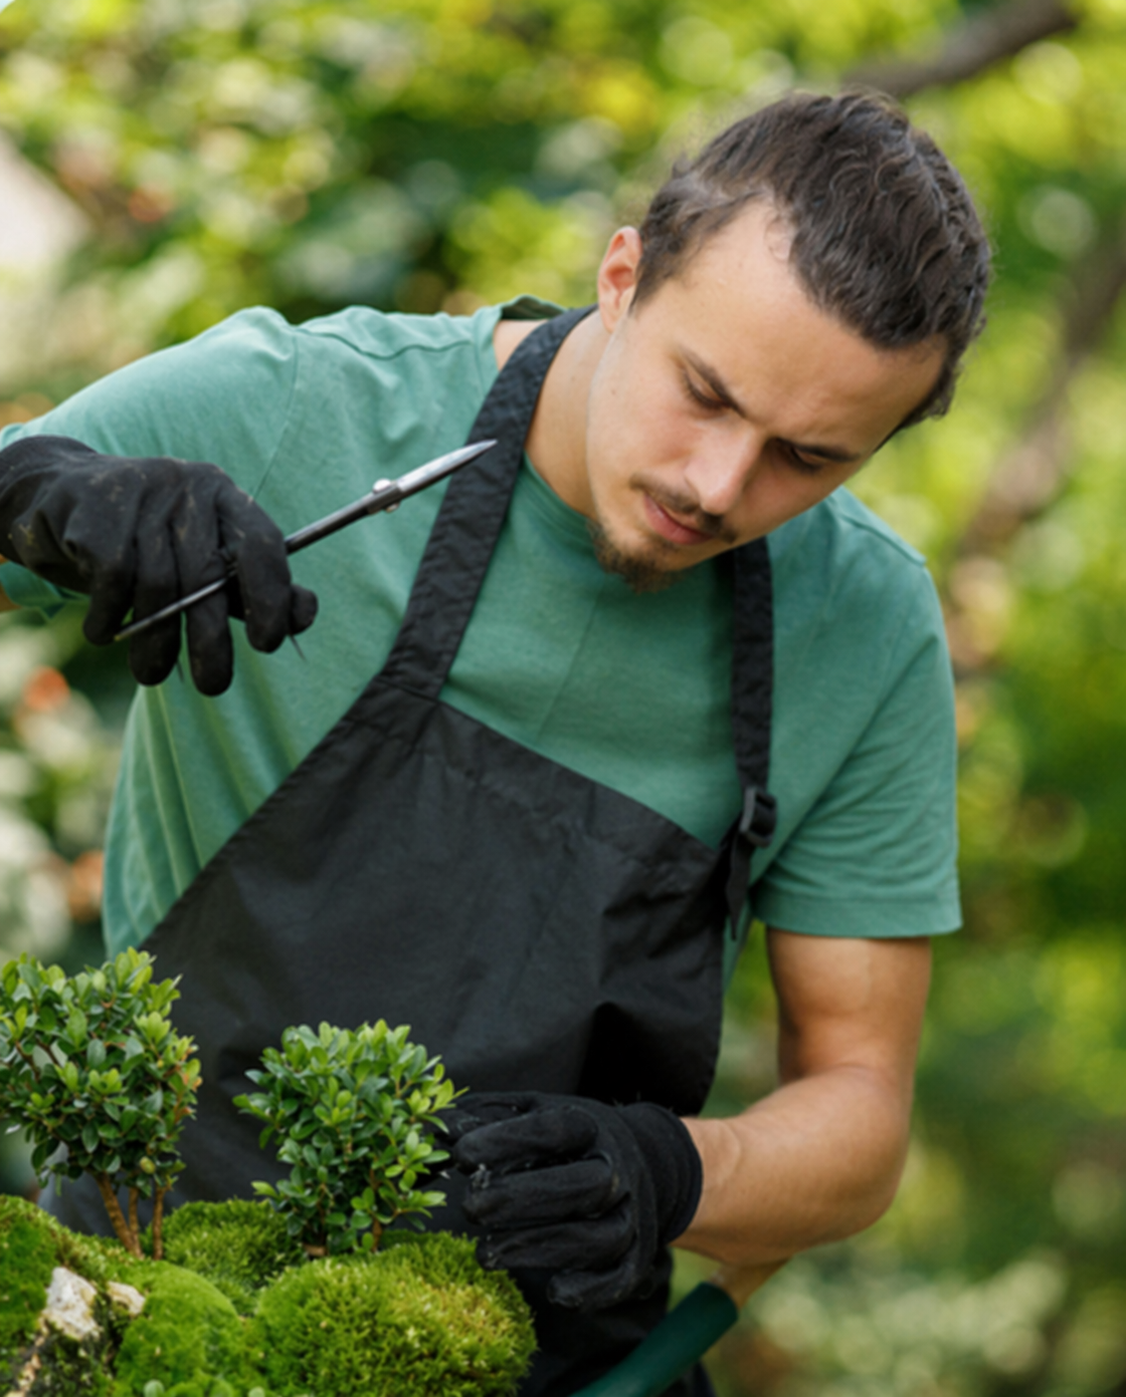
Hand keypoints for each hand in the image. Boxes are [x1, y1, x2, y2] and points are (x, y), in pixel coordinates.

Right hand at [0, 435, 316, 694]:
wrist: (62, 494)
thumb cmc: (152, 539)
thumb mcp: (206, 557)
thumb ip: (254, 587)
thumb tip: (304, 615)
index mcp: (225, 498)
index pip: (262, 544)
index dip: (272, 597)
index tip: (267, 644)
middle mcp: (188, 489)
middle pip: (207, 576)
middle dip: (212, 641)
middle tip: (213, 685)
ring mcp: (140, 496)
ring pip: (157, 585)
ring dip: (155, 642)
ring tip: (151, 673)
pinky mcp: (96, 514)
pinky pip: (113, 582)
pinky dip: (111, 619)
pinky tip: (106, 631)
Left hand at [443, 1091, 701, 1310]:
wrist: (646, 1161)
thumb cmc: (571, 1138)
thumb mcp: (536, 1111)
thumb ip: (490, 1117)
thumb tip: (439, 1127)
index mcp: (590, 1125)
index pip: (554, 1130)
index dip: (507, 1140)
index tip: (461, 1154)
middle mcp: (617, 1168)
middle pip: (581, 1186)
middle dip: (522, 1199)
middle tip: (471, 1207)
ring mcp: (630, 1215)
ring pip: (596, 1237)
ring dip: (540, 1248)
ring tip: (486, 1254)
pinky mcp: (636, 1258)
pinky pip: (617, 1279)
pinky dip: (590, 1290)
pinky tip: (553, 1291)